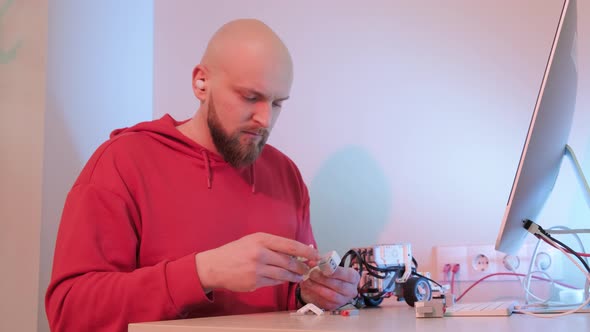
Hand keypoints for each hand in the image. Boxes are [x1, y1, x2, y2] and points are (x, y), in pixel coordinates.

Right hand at [195, 232, 319, 291]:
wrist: (215, 266)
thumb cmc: (236, 251)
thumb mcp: (253, 240)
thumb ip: (273, 245)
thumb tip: (296, 251)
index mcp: (261, 239)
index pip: (290, 245)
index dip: (305, 251)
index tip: (315, 255)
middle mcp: (260, 253)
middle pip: (289, 262)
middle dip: (302, 267)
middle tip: (308, 269)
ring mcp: (257, 269)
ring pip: (283, 275)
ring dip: (295, 276)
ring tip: (300, 276)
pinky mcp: (254, 282)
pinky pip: (274, 282)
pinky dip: (281, 281)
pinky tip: (284, 280)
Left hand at [299, 266, 359, 309]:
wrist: (326, 285)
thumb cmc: (329, 274)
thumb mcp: (327, 265)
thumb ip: (322, 263)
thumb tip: (313, 262)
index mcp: (353, 277)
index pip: (348, 275)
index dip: (337, 272)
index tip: (325, 268)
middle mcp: (351, 290)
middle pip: (339, 286)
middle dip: (324, 279)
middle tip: (312, 273)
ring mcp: (343, 300)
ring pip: (331, 296)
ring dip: (317, 287)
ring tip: (307, 281)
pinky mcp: (333, 307)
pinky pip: (324, 303)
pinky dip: (314, 295)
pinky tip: (307, 288)